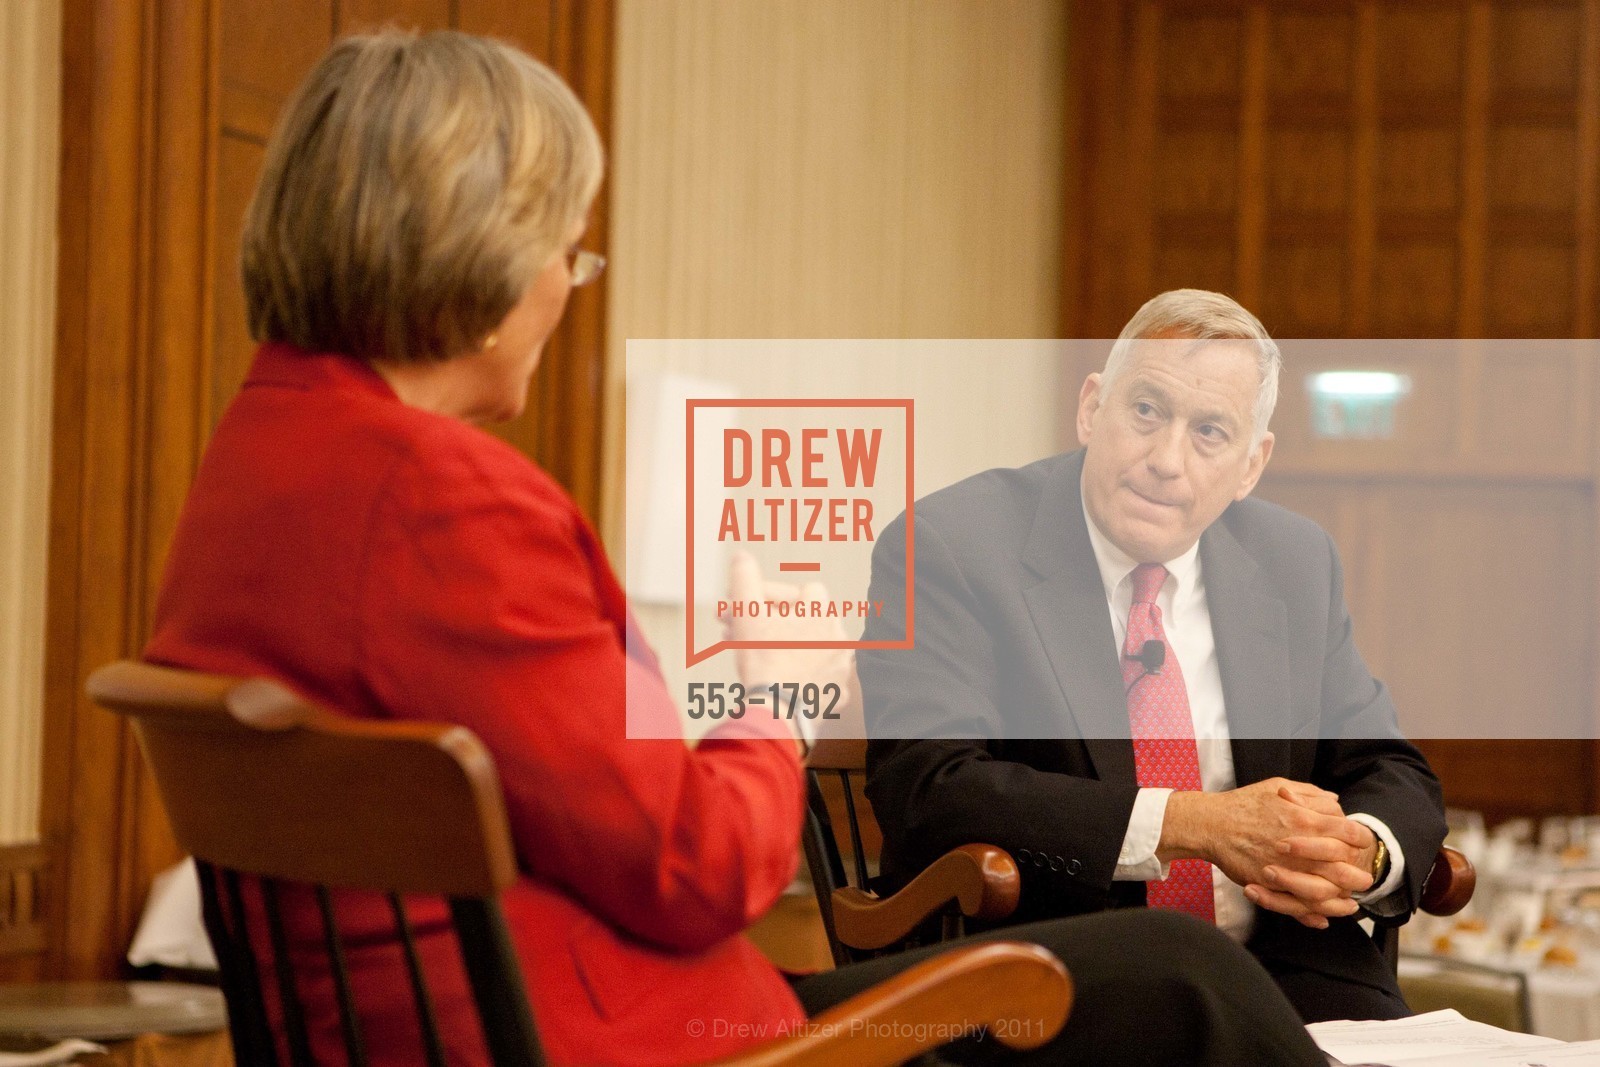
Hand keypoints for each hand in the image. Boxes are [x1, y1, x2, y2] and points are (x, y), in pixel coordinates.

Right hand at [720, 553, 861, 726]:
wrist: (778, 712)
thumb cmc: (763, 660)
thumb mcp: (747, 613)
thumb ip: (744, 579)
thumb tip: (741, 556)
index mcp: (823, 614)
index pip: (801, 590)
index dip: (770, 594)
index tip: (744, 607)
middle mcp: (839, 637)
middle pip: (803, 621)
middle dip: (769, 623)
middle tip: (738, 632)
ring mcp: (841, 668)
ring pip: (810, 649)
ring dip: (785, 646)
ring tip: (755, 655)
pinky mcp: (837, 694)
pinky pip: (818, 677)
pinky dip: (799, 675)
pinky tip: (778, 678)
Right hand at [1161, 778, 1367, 928]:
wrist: (1212, 824)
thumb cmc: (1244, 803)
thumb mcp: (1278, 785)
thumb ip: (1311, 794)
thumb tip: (1336, 802)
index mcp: (1306, 820)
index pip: (1350, 833)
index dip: (1361, 841)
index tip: (1361, 846)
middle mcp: (1301, 847)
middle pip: (1344, 866)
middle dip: (1358, 875)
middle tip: (1364, 879)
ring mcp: (1286, 868)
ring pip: (1326, 891)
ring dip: (1341, 899)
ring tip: (1350, 903)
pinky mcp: (1271, 885)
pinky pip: (1299, 904)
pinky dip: (1314, 913)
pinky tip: (1323, 916)